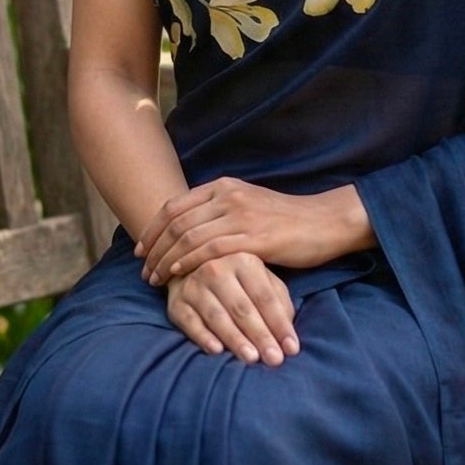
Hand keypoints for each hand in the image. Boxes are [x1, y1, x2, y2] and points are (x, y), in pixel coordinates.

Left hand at [136, 176, 370, 285]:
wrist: (324, 222)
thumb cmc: (286, 219)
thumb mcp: (248, 204)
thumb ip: (220, 210)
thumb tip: (190, 227)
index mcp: (224, 186)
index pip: (174, 206)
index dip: (152, 228)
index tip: (140, 249)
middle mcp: (228, 196)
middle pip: (176, 222)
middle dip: (153, 248)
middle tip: (142, 269)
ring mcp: (240, 215)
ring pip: (188, 237)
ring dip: (165, 259)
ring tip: (154, 279)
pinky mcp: (253, 237)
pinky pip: (210, 250)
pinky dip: (187, 262)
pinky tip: (177, 274)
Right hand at [166, 253, 298, 367]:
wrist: (190, 270)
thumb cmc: (237, 281)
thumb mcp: (262, 281)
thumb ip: (279, 301)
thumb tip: (288, 331)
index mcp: (244, 261)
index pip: (265, 298)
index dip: (280, 324)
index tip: (292, 349)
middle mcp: (217, 269)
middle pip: (243, 308)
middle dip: (261, 336)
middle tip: (275, 360)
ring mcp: (194, 285)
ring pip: (217, 316)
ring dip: (235, 339)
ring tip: (251, 359)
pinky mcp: (176, 302)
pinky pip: (190, 322)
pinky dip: (203, 337)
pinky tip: (217, 351)